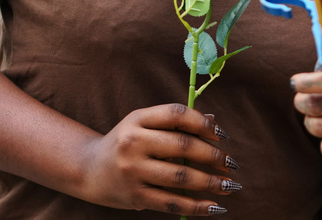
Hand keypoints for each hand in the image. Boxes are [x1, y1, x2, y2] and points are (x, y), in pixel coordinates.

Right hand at [79, 104, 239, 214]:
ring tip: (230, 185)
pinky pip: (171, 203)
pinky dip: (196, 206)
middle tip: (232, 163)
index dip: (203, 123)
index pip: (176, 114)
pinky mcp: (134, 196)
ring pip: (181, 177)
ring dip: (211, 183)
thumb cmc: (127, 143)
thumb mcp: (145, 124)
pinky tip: (215, 206)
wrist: (89, 169)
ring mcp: (132, 170)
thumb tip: (214, 121)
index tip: (222, 134)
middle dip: (213, 156)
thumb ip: (176, 122)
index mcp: (138, 118)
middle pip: (183, 146)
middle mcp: (133, 142)